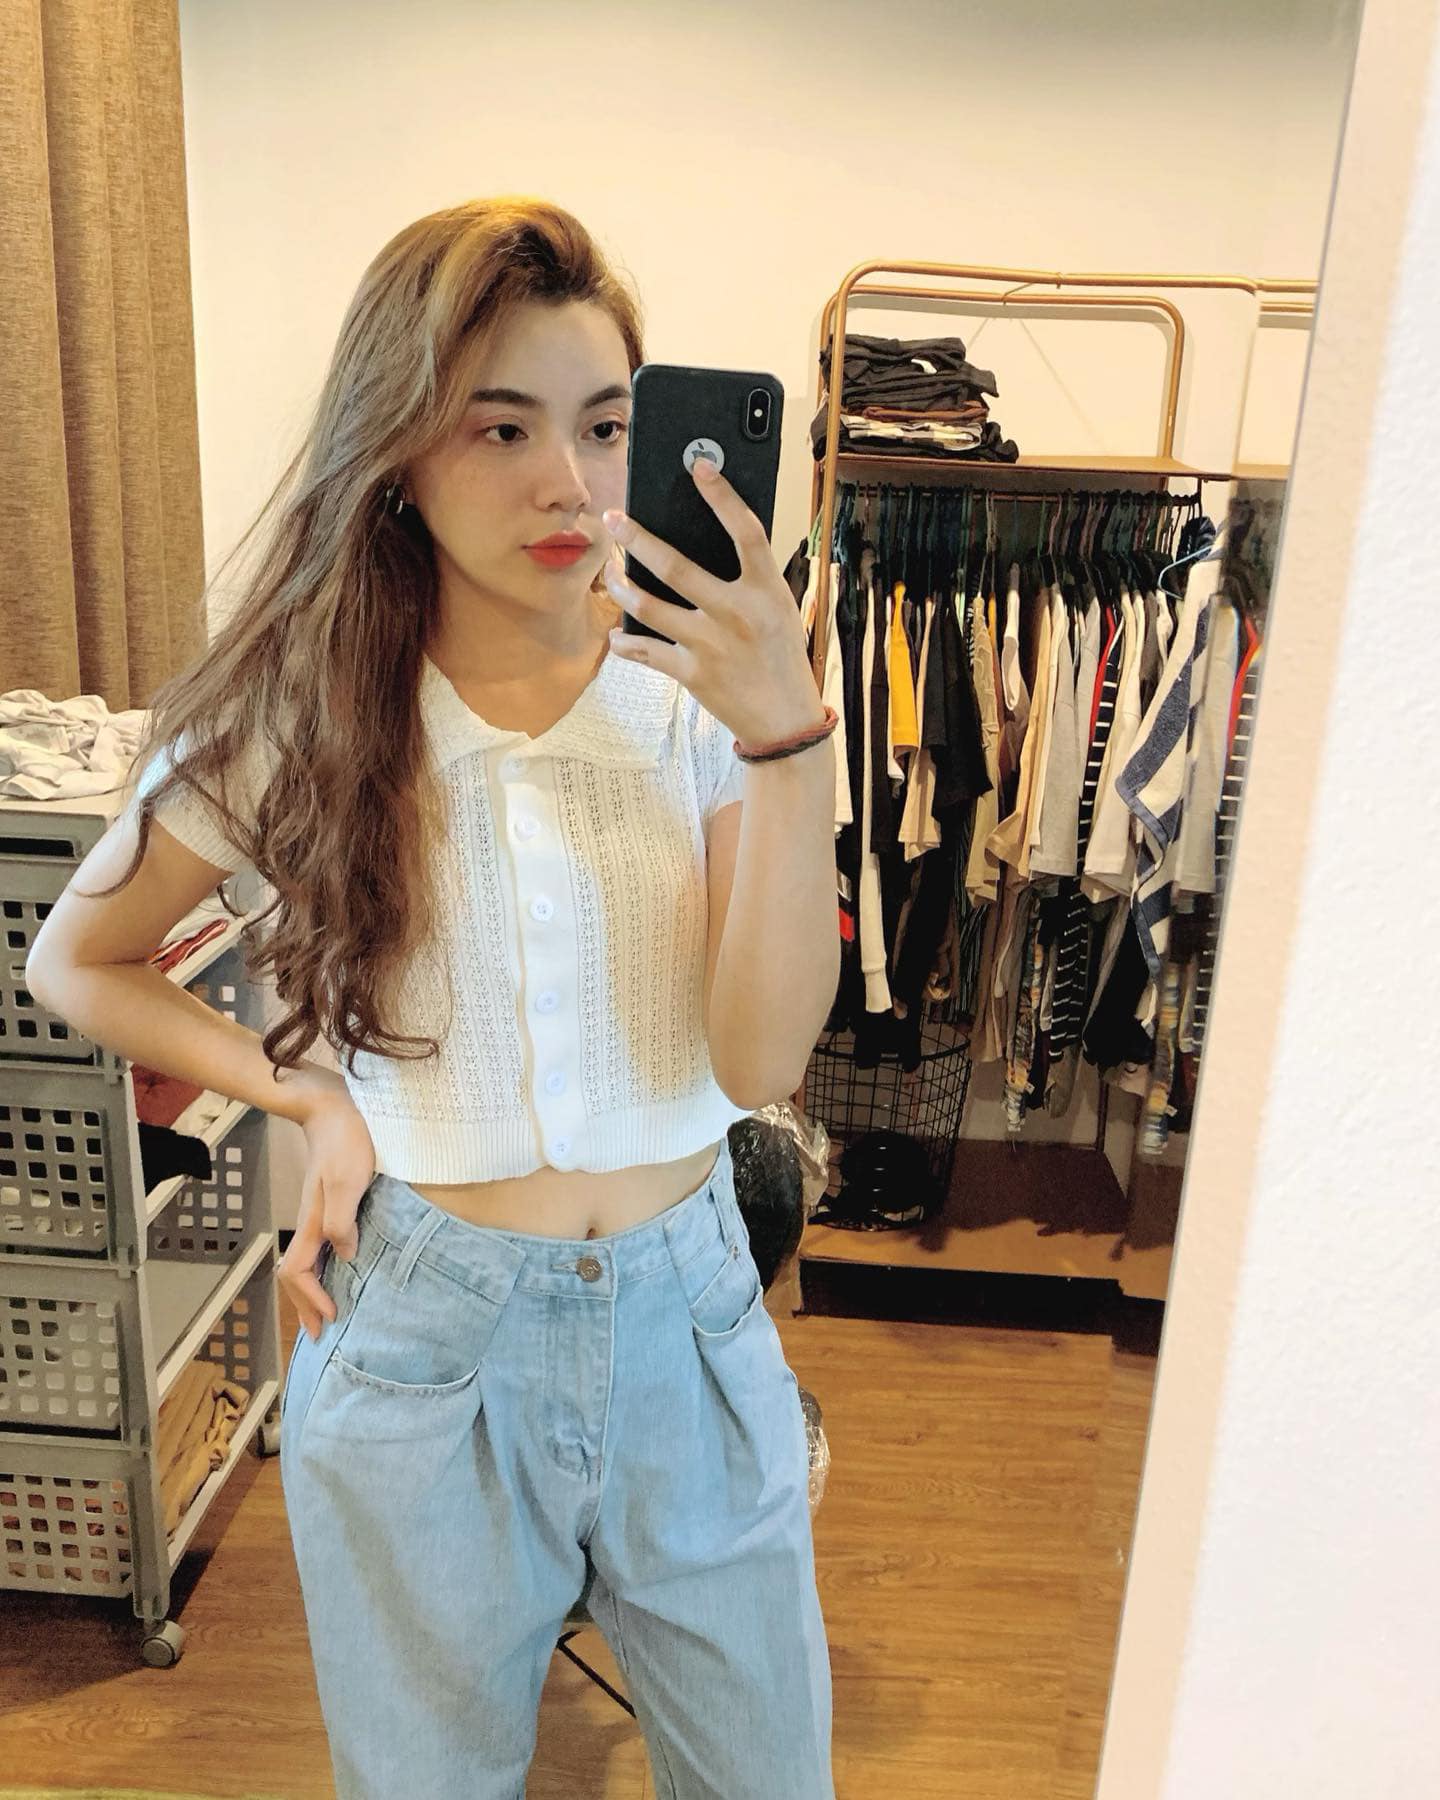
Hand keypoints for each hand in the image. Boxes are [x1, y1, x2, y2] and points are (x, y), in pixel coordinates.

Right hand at [277, 1073, 375, 1341]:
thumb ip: (342, 1221)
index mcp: (312, 1222)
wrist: (335, 1109)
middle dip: (304, 1305)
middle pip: (294, 1274)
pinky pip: (318, 1248)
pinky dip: (321, 1269)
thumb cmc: (346, 1143)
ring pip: (304, 1262)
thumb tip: (347, 1256)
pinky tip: (337, 1269)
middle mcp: (309, 1222)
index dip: (310, 1299)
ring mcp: (316, 1212)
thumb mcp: (348, 1181)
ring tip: (324, 1312)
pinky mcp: (327, 1203)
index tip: (330, 1319)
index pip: (297, 1272)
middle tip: (319, 1333)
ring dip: (310, 1290)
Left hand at [601, 459, 827, 749]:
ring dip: (621, 586)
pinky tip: (616, 633)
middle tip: (615, 520)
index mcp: (766, 591)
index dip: (722, 495)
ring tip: (610, 573)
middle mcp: (736, 613)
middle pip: (676, 566)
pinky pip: (646, 652)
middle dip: (638, 539)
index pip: (746, 531)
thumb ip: (750, 579)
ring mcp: (711, 645)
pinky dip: (626, 642)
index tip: (700, 466)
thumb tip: (710, 540)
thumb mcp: (779, 610)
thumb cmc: (782, 658)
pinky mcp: (692, 674)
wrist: (785, 721)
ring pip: (649, 606)